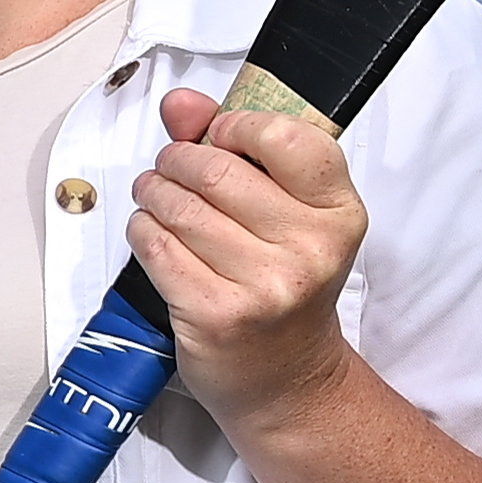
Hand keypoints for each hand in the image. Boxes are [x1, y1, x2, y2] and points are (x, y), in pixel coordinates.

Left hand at [128, 85, 367, 439]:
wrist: (285, 378)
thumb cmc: (283, 282)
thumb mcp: (285, 212)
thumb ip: (236, 145)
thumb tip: (181, 104)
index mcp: (338, 212)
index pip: (285, 137)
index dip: (235, 126)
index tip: (216, 136)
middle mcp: (310, 249)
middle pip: (216, 171)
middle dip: (177, 160)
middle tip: (170, 169)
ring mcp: (263, 286)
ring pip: (179, 207)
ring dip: (153, 193)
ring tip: (156, 198)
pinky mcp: (215, 314)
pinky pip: (156, 247)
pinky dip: (143, 231)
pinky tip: (153, 234)